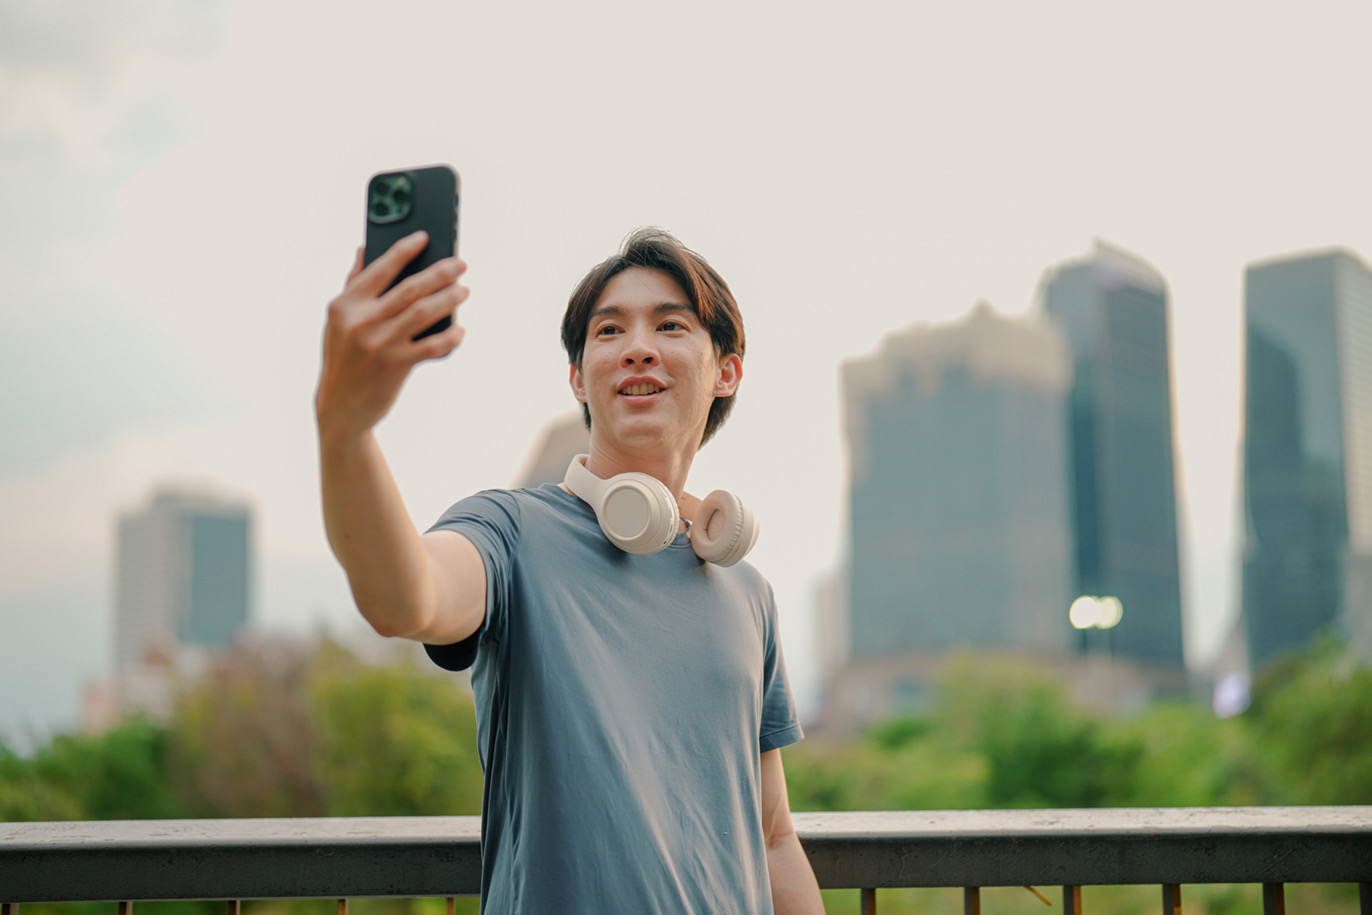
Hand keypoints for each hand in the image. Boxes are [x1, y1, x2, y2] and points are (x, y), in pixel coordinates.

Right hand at [315, 231, 469, 440]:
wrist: (340, 405)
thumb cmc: (343, 356)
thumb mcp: (339, 320)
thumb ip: (353, 284)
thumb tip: (365, 248)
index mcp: (345, 304)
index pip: (380, 268)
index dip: (404, 250)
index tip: (424, 237)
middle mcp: (362, 321)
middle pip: (411, 288)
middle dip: (441, 273)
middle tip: (461, 265)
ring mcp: (380, 343)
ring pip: (425, 312)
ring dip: (450, 299)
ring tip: (464, 291)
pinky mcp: (396, 365)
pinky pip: (433, 346)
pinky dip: (450, 337)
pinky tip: (459, 330)